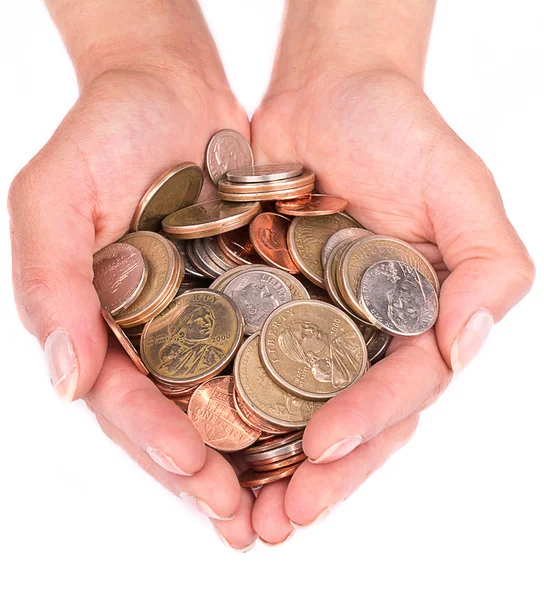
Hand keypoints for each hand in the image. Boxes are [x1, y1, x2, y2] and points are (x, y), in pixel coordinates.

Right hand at [9, 54, 255, 548]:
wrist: (168, 91)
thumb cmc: (100, 138)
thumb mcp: (52, 199)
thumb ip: (51, 285)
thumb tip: (65, 380)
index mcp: (104, 329)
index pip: (126, 402)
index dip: (156, 442)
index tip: (197, 475)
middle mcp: (156, 338)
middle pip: (182, 421)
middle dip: (212, 478)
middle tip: (251, 528)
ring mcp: (206, 321)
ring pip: (232, 404)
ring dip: (259, 458)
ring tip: (291, 509)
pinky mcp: (255, 297)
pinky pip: (275, 354)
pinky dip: (296, 395)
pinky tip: (322, 433)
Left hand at [250, 67, 533, 541]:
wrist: (327, 90)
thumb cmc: (402, 132)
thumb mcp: (462, 191)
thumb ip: (489, 269)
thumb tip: (466, 345)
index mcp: (415, 323)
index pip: (398, 393)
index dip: (365, 428)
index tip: (321, 455)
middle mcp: (362, 336)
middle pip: (342, 419)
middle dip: (315, 476)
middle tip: (277, 524)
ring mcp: (306, 325)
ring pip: (287, 407)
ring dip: (263, 462)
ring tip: (236, 512)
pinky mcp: (256, 304)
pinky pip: (238, 359)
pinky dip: (222, 402)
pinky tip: (198, 440)